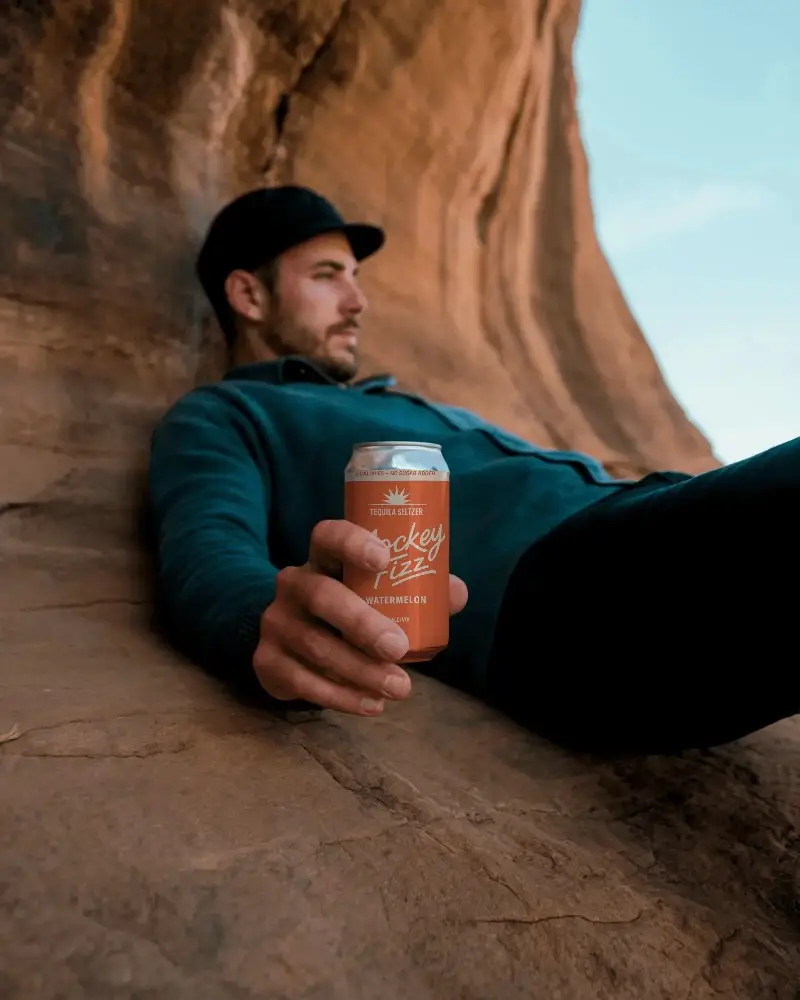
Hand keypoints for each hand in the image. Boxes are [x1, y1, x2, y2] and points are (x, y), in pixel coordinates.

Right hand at [253, 519, 467, 715]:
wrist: (290, 643)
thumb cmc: (349, 609)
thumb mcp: (376, 594)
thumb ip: (417, 589)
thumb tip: (456, 594)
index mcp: (322, 559)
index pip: (328, 536)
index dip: (353, 542)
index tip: (384, 559)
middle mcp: (293, 584)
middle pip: (322, 596)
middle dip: (362, 623)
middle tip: (399, 647)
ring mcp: (276, 623)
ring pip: (317, 646)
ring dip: (361, 671)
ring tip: (400, 688)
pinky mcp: (267, 661)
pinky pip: (303, 681)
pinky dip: (341, 697)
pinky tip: (372, 705)